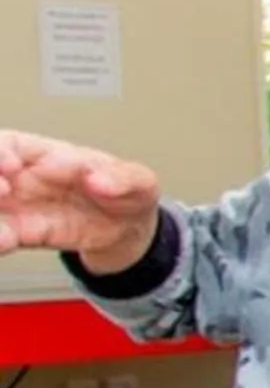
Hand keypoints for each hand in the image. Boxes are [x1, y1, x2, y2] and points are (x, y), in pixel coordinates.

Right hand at [0, 132, 161, 273]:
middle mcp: (23, 178)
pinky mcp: (25, 234)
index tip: (10, 166)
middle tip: (1, 193)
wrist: (128, 229)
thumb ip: (123, 179)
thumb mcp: (138, 181)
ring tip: (3, 234)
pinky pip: (3, 235)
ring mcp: (20, 207)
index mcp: (45, 154)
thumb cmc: (125, 192)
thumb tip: (100, 181)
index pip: (8, 144)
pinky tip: (4, 243)